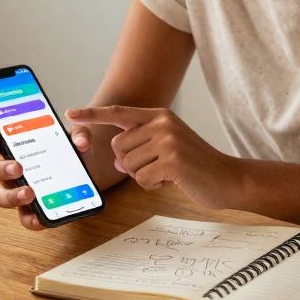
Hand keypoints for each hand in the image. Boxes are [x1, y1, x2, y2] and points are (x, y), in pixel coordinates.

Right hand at [0, 126, 96, 230]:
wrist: (90, 171)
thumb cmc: (71, 150)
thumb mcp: (77, 137)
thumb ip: (80, 134)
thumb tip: (81, 142)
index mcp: (15, 147)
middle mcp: (12, 170)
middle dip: (1, 169)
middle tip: (17, 167)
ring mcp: (19, 190)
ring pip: (2, 196)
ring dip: (12, 195)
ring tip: (29, 193)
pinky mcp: (32, 210)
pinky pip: (25, 218)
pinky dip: (31, 219)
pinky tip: (40, 218)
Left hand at [67, 106, 238, 209]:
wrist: (228, 178)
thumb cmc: (195, 166)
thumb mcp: (168, 148)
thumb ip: (141, 147)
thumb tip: (116, 161)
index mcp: (159, 115)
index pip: (119, 113)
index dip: (93, 114)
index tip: (70, 114)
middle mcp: (162, 123)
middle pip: (118, 146)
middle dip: (130, 164)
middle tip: (156, 168)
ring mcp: (167, 140)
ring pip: (128, 165)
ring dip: (143, 177)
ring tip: (168, 174)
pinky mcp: (171, 160)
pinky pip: (141, 179)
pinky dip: (152, 186)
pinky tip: (172, 181)